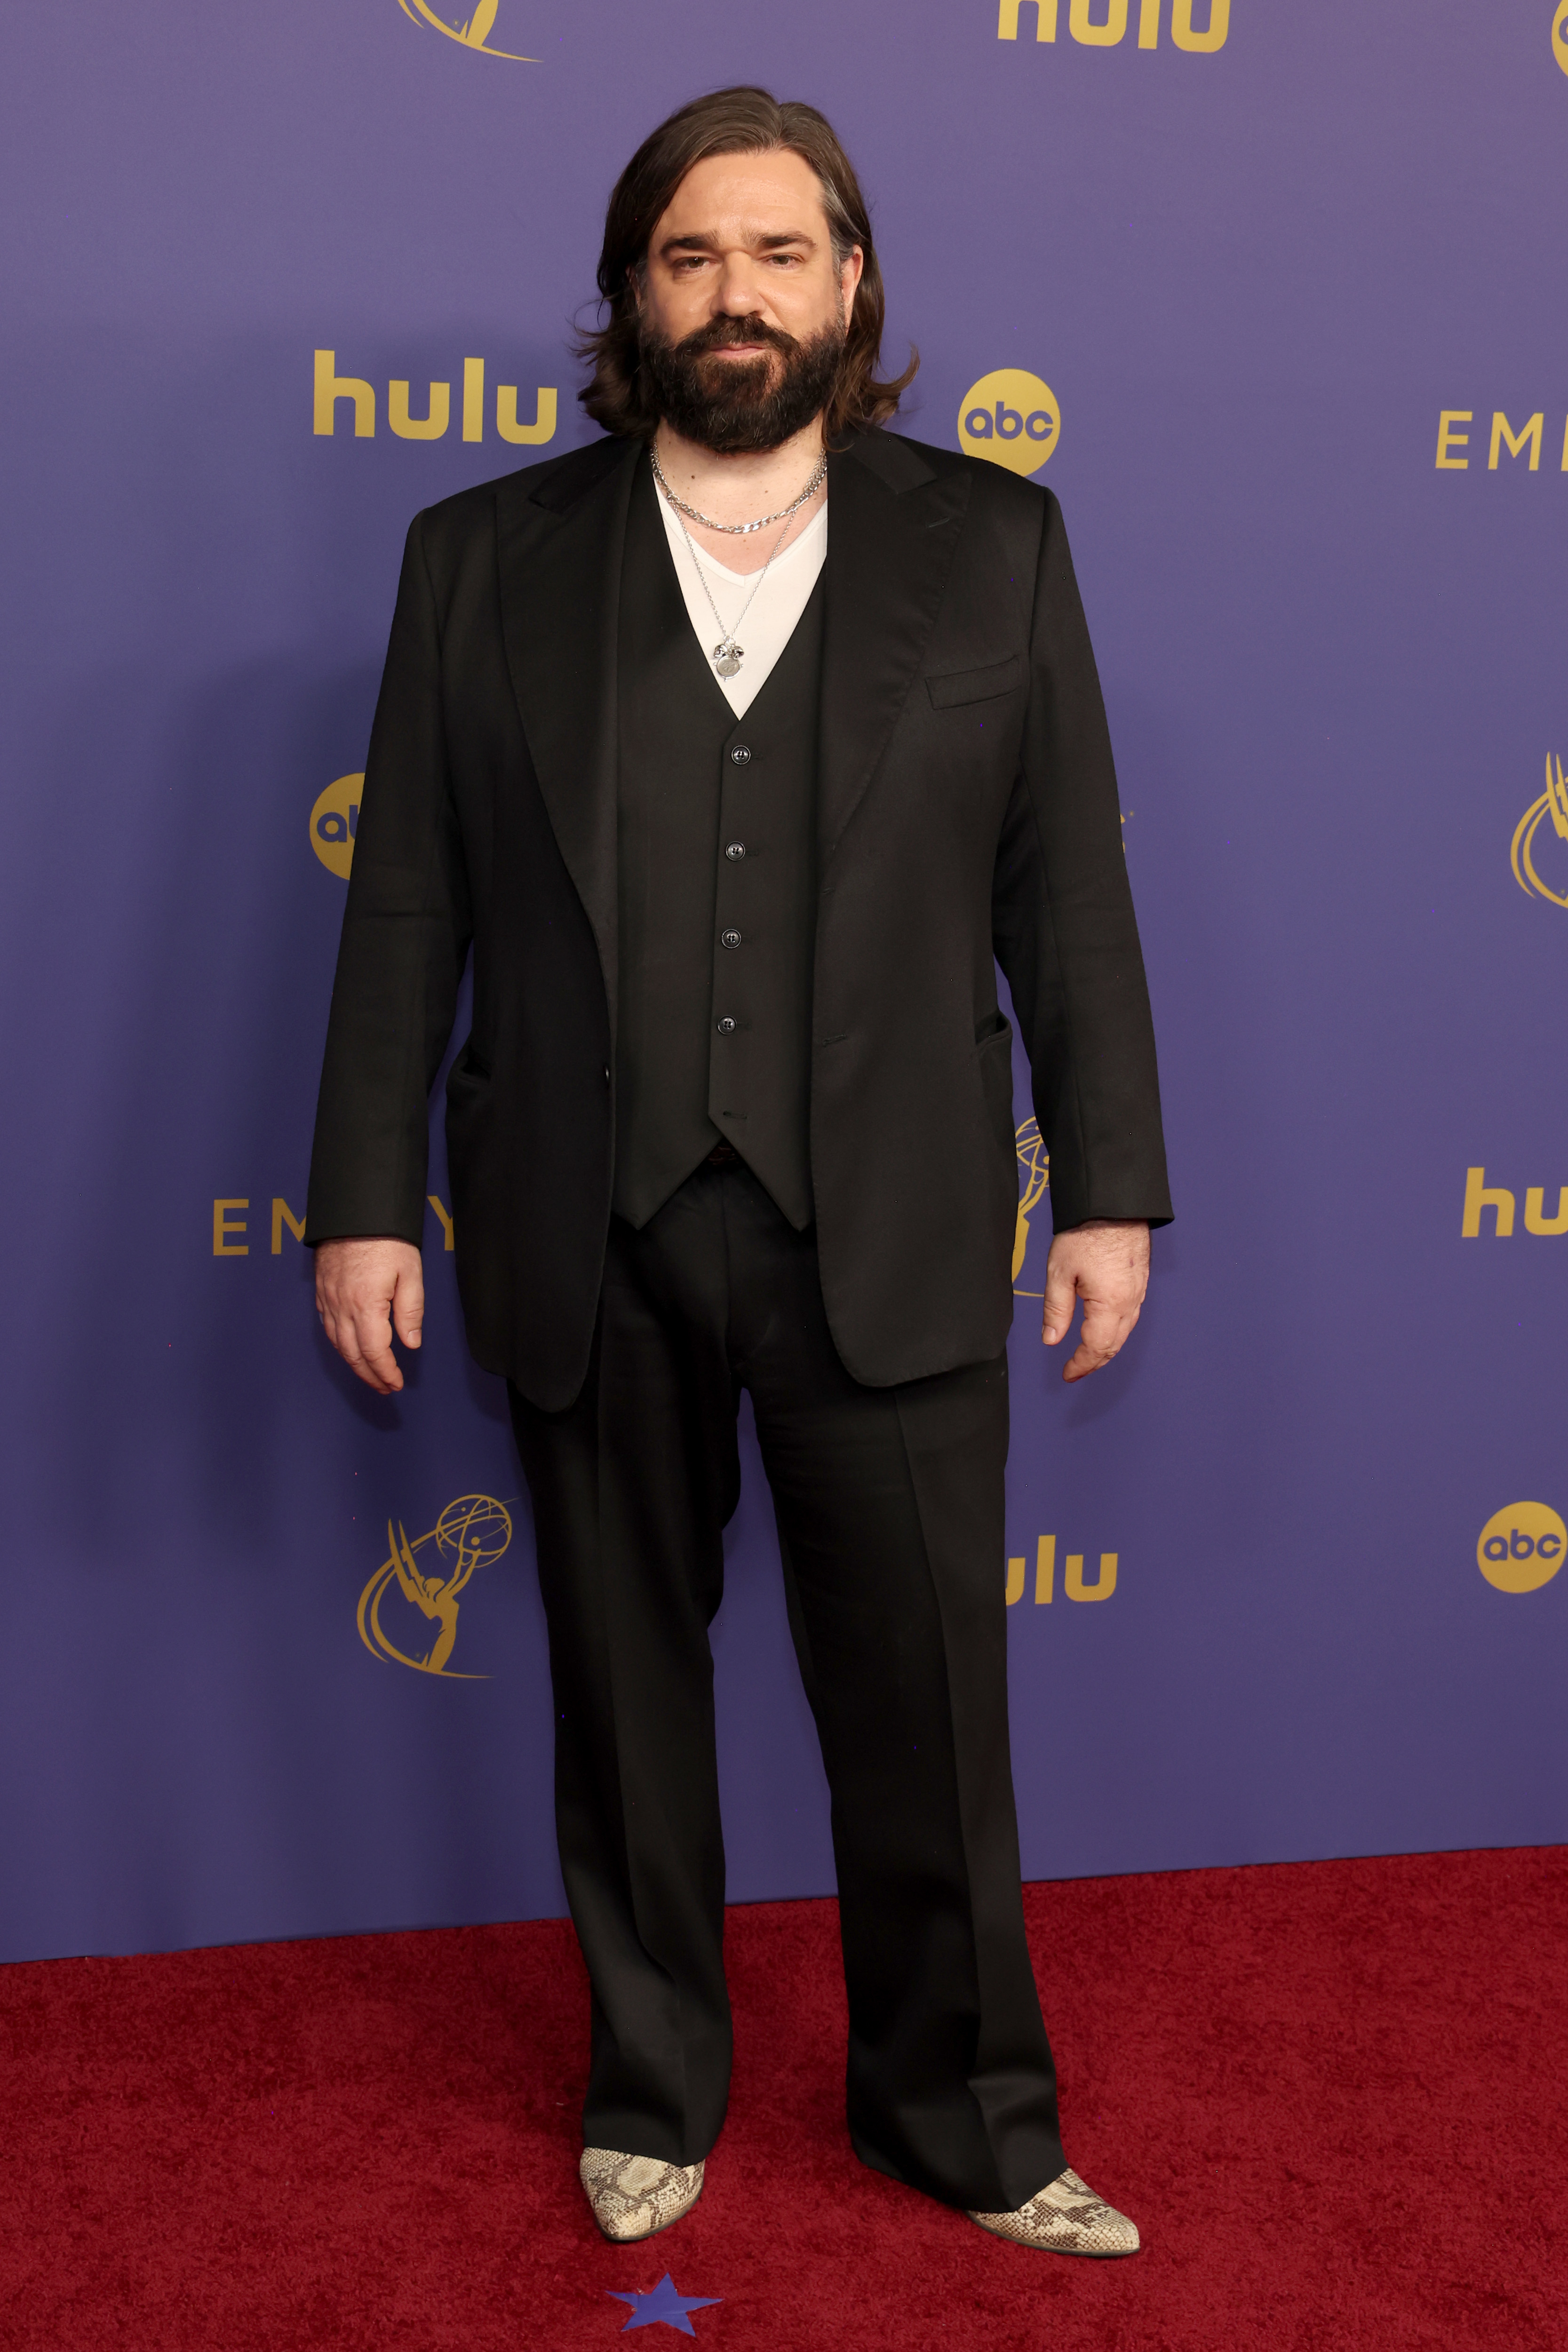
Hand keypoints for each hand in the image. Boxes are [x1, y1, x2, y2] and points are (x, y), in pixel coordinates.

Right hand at [316, 1237, 424, 1394]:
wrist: (354, 1211)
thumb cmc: (386, 1239)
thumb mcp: (410, 1273)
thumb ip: (410, 1311)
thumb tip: (410, 1344)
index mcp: (365, 1306)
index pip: (374, 1352)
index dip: (385, 1372)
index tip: (395, 1384)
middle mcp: (341, 1307)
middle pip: (352, 1354)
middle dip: (369, 1375)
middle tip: (384, 1387)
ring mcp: (328, 1299)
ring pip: (337, 1343)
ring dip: (353, 1363)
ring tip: (370, 1374)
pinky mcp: (321, 1290)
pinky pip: (327, 1326)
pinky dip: (339, 1344)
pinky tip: (349, 1348)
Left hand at [1041, 1219, 1149, 1383]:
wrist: (1114, 1203)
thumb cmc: (1087, 1231)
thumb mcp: (1060, 1272)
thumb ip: (1056, 1310)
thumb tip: (1052, 1340)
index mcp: (1110, 1304)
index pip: (1097, 1348)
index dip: (1081, 1365)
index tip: (1068, 1373)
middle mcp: (1130, 1302)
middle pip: (1114, 1344)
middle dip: (1094, 1361)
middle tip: (1075, 1370)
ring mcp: (1139, 1291)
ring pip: (1125, 1332)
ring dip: (1107, 1347)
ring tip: (1088, 1355)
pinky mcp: (1140, 1280)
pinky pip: (1131, 1315)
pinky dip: (1117, 1330)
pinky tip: (1105, 1329)